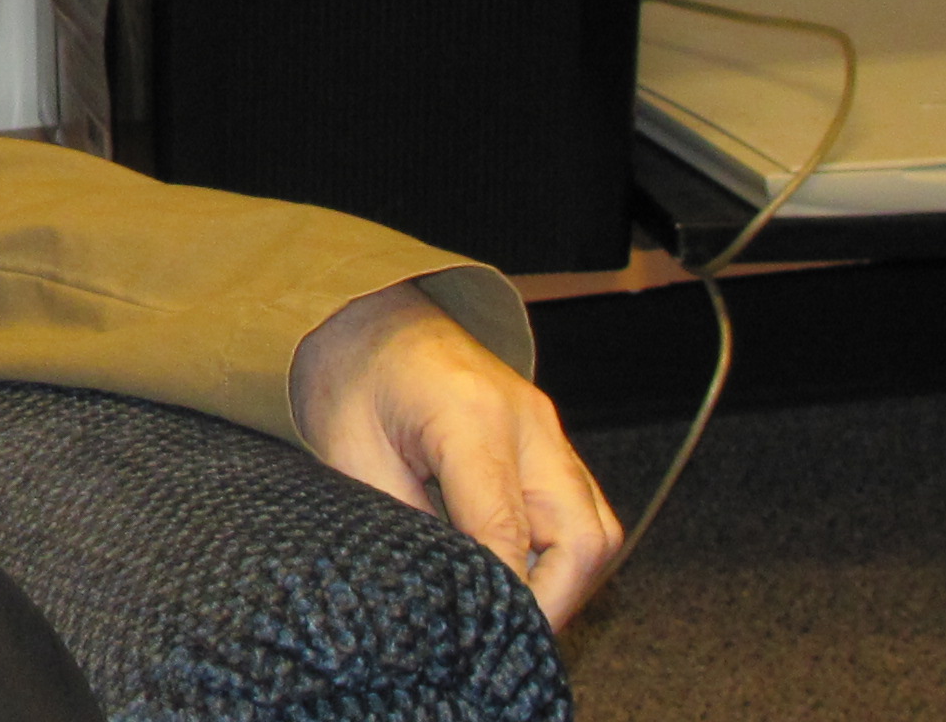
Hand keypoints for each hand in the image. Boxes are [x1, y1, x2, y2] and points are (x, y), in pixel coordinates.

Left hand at [288, 280, 621, 627]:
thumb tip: (439, 591)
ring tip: (511, 612)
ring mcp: (547, 429)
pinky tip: (519, 577)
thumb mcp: (350, 451)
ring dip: (566, 582)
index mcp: (471, 416)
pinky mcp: (548, 440)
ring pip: (596, 528)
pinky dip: (563, 555)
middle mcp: (528, 422)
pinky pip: (582, 510)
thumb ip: (400, 520)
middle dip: (553, 600)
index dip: (502, 593)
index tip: (479, 633)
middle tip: (503, 634)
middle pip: (584, 536)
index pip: (508, 530)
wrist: (363, 311)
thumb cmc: (348, 375)